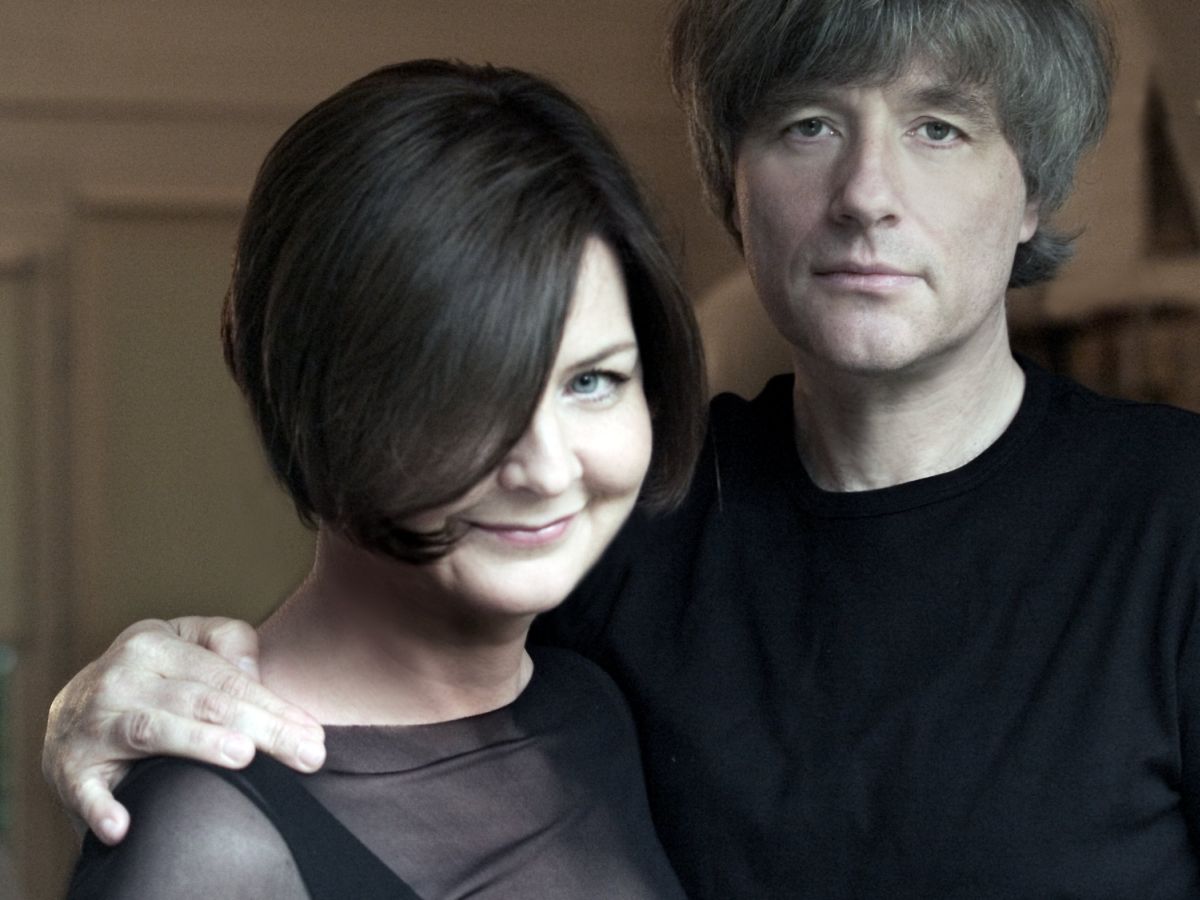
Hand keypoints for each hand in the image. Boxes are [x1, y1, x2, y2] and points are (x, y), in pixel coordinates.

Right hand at [43, 616, 325, 844]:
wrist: (71, 712)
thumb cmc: (152, 677)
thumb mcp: (185, 643)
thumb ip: (227, 644)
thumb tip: (254, 672)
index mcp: (154, 643)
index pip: (225, 678)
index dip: (273, 705)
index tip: (313, 733)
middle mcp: (121, 677)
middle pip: (203, 702)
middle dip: (260, 728)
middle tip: (306, 754)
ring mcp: (92, 722)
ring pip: (154, 729)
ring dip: (197, 743)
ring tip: (242, 756)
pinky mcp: (70, 767)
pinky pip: (86, 789)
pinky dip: (101, 808)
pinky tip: (123, 825)